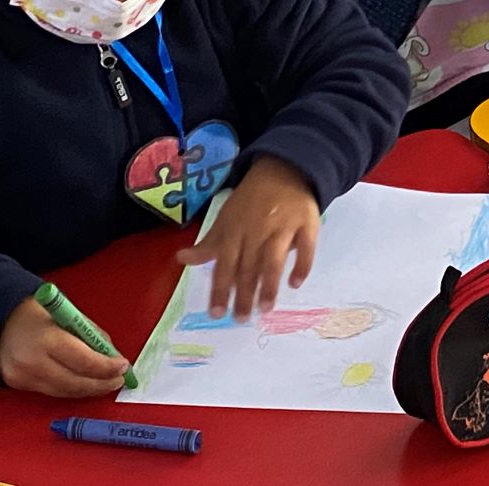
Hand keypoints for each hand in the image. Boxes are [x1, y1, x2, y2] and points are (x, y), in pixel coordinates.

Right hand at [0, 295, 127, 397]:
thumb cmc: (37, 313)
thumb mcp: (69, 315)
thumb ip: (90, 335)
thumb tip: (112, 354)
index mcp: (48, 339)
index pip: (85, 362)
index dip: (107, 368)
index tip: (124, 366)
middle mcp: (33, 363)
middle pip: (76, 383)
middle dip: (102, 383)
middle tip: (120, 380)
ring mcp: (23, 377)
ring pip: (65, 391)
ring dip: (89, 389)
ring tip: (107, 383)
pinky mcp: (18, 386)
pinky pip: (52, 391)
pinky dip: (71, 388)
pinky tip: (85, 383)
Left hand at [175, 155, 319, 321]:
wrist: (286, 169)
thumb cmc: (252, 200)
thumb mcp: (226, 218)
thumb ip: (209, 243)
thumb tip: (181, 260)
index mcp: (235, 229)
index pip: (225, 264)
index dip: (221, 289)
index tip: (217, 313)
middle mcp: (257, 229)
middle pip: (249, 266)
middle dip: (244, 294)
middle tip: (241, 318)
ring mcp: (284, 226)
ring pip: (274, 259)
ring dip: (269, 285)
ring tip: (266, 308)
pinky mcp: (307, 223)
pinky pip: (306, 247)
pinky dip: (302, 265)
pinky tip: (295, 283)